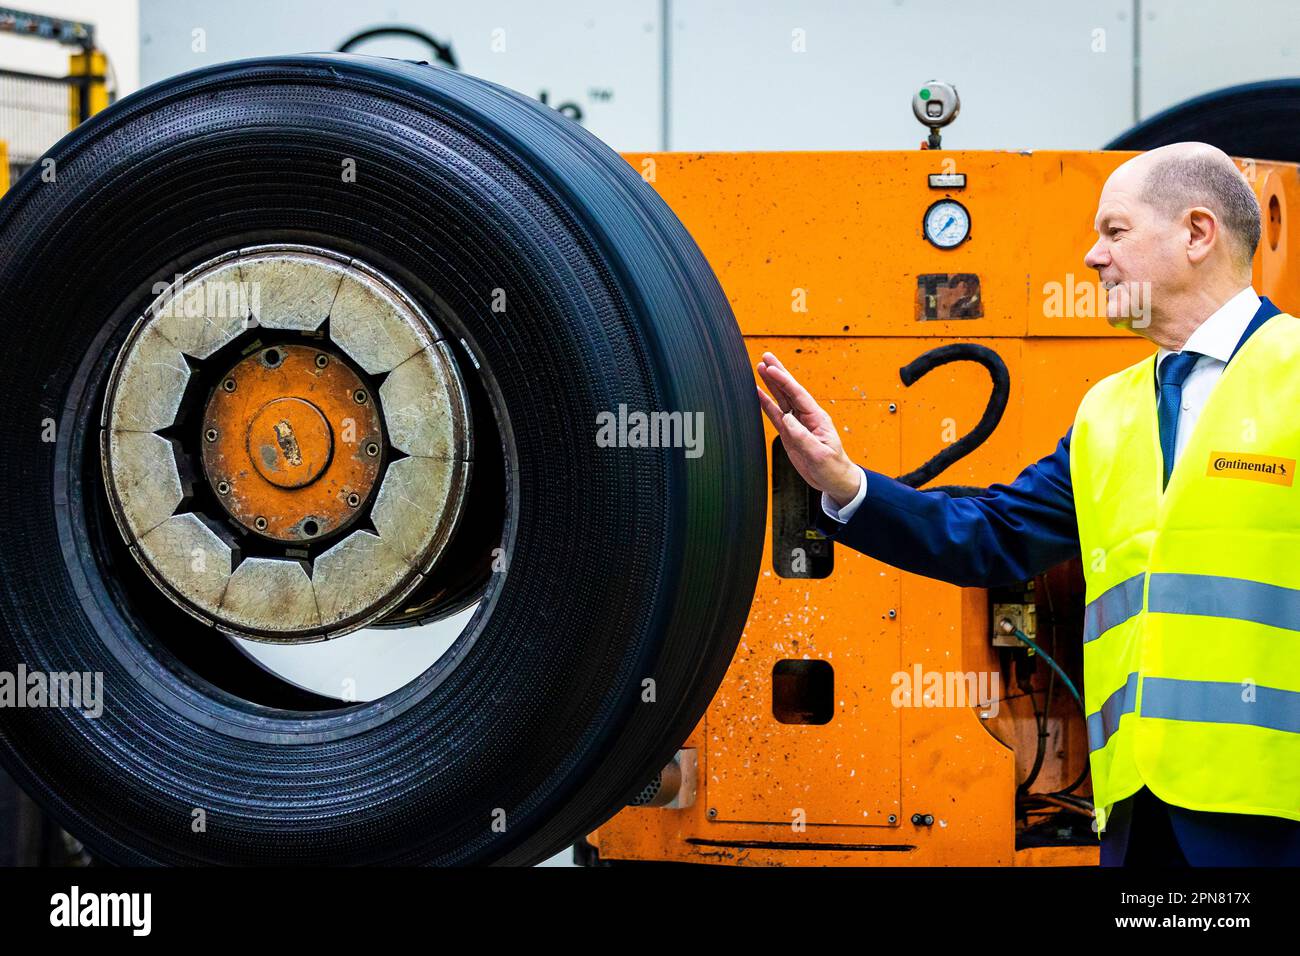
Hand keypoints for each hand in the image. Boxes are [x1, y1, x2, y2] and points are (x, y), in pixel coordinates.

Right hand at [755, 351, 861, 506]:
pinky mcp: (789, 433)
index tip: (771, 369)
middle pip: (789, 390)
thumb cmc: (832, 467)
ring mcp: (797, 424)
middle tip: (765, 357)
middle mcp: (806, 417)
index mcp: (816, 418)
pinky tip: (758, 393)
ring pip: (781, 399)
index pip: (797, 395)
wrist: (834, 480)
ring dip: (771, 384)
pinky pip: (776, 415)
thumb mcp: (819, 454)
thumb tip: (787, 419)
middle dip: (777, 373)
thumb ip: (803, 437)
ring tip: (759, 368)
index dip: (784, 380)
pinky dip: (766, 403)